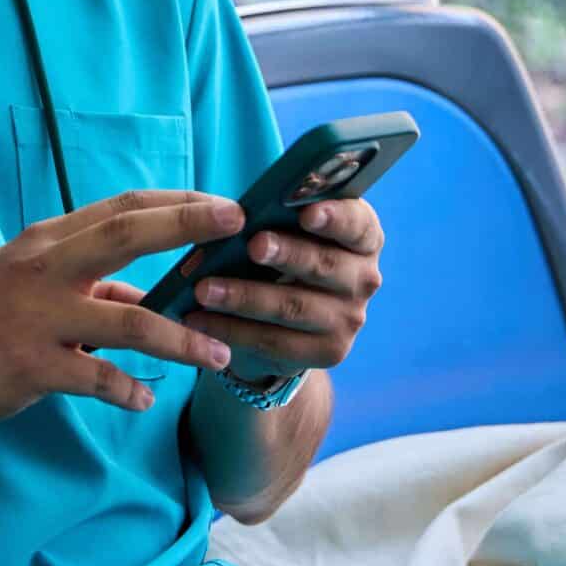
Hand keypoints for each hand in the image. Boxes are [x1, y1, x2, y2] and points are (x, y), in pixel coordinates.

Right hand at [0, 191, 245, 428]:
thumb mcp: (26, 286)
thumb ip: (87, 285)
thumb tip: (146, 294)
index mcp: (47, 242)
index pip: (122, 208)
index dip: (177, 202)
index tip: (226, 203)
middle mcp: (44, 268)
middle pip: (127, 235)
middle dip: (186, 227)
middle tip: (239, 229)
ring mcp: (36, 316)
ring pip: (126, 318)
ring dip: (181, 338)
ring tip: (220, 355)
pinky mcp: (28, 365)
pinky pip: (93, 376)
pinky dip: (127, 390)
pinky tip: (145, 402)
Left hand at [181, 198, 383, 384]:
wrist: (288, 317)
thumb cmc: (283, 255)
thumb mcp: (286, 231)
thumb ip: (273, 219)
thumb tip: (230, 215)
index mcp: (362, 237)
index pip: (358, 223)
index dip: (335, 217)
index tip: (307, 213)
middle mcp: (364, 278)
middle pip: (324, 264)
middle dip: (286, 254)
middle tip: (253, 245)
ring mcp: (350, 319)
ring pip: (293, 306)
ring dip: (245, 297)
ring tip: (205, 289)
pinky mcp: (329, 352)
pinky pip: (275, 341)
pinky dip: (233, 330)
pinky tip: (201, 321)